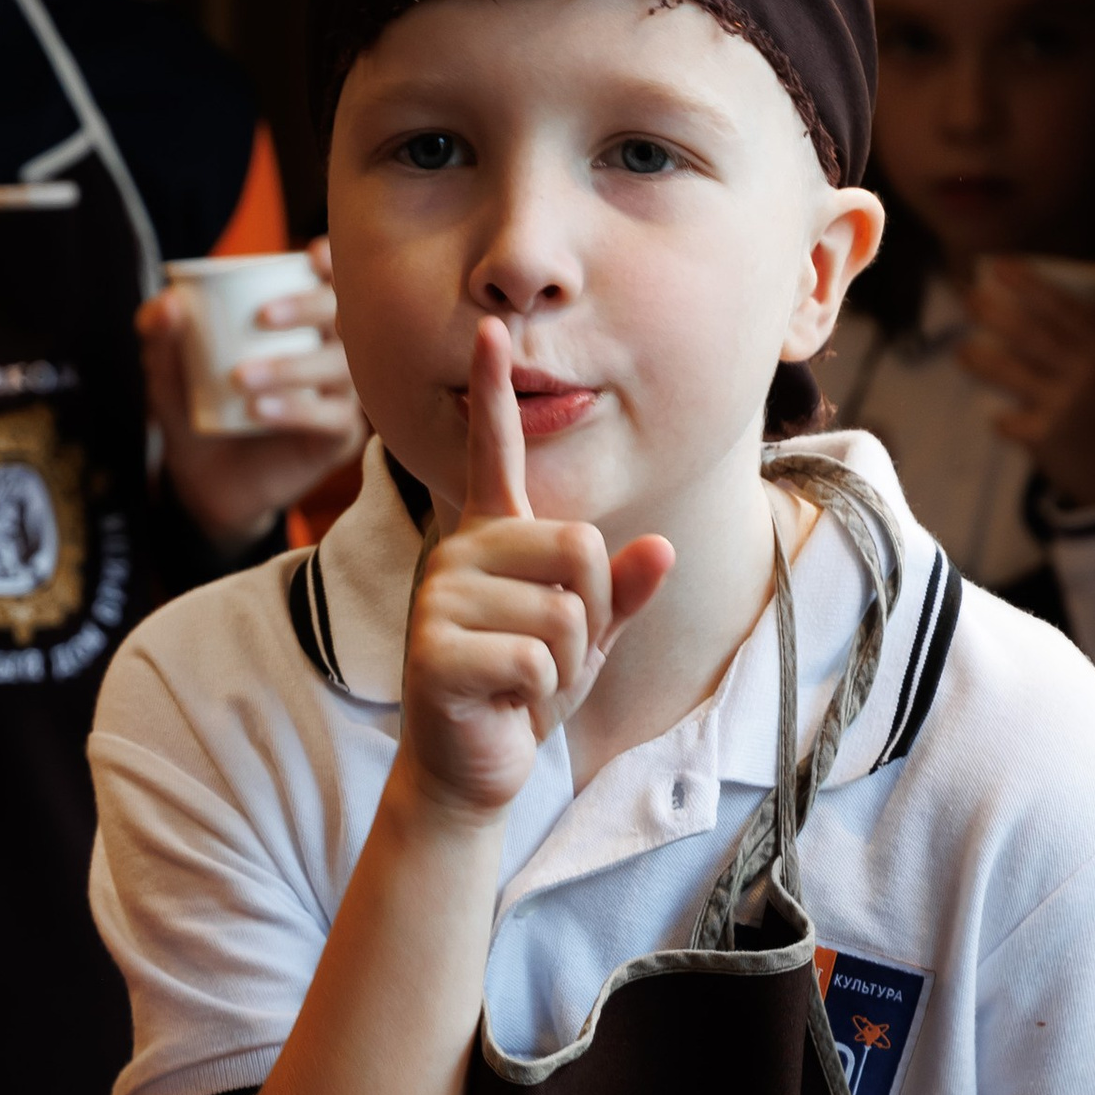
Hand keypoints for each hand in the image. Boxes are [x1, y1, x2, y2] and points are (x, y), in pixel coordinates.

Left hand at [144, 235, 365, 544]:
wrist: (203, 479)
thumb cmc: (194, 406)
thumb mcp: (167, 368)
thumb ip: (159, 333)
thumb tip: (170, 302)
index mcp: (301, 319)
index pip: (333, 280)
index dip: (335, 262)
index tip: (313, 257)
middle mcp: (330, 349)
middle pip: (345, 316)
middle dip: (310, 307)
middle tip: (262, 317)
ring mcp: (340, 394)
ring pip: (343, 367)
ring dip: (293, 367)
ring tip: (240, 379)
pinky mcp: (339, 437)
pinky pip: (334, 418)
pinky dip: (297, 411)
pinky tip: (259, 411)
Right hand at [400, 318, 673, 819]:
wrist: (472, 766)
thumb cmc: (524, 691)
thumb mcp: (588, 637)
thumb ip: (623, 593)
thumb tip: (661, 549)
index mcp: (493, 536)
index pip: (495, 452)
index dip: (494, 392)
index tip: (492, 328)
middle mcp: (460, 551)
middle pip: (579, 546)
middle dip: (592, 615)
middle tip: (551, 655)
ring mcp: (440, 596)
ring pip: (565, 610)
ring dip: (567, 663)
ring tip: (524, 681)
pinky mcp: (433, 648)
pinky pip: (538, 656)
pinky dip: (540, 693)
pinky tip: (503, 702)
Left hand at [960, 260, 1094, 508]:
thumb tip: (1083, 269)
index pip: (1062, 305)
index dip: (1028, 283)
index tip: (998, 266)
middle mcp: (1089, 370)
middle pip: (1030, 334)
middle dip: (992, 313)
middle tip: (967, 299)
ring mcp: (1066, 404)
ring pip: (1010, 373)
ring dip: (979, 360)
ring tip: (962, 352)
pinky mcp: (1047, 437)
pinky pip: (1008, 421)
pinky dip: (999, 419)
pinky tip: (995, 416)